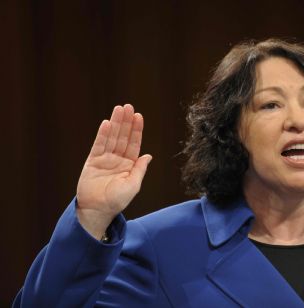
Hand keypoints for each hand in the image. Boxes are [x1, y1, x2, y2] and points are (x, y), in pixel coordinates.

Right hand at [76, 104, 151, 238]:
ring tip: (119, 109)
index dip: (136, 130)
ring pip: (112, 137)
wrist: (98, 211)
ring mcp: (105, 159)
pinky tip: (106, 123)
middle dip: (126, 122)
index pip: (134, 144)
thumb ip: (140, 169)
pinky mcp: (92, 161)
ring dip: (115, 123)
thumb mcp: (133, 185)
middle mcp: (118, 159)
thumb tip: (148, 155)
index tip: (139, 116)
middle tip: (128, 106)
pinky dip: (103, 134)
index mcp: (129, 165)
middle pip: (123, 137)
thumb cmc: (117, 201)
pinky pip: (99, 145)